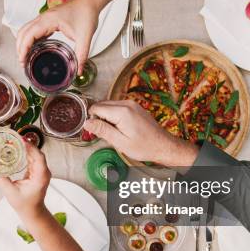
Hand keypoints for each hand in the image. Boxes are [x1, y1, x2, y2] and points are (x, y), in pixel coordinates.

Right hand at [0, 141, 50, 219]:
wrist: (32, 211)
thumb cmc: (25, 204)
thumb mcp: (11, 193)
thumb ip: (2, 180)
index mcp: (40, 176)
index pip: (38, 157)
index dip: (31, 147)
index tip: (21, 140)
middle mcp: (43, 172)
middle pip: (37, 153)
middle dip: (26, 144)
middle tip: (14, 137)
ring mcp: (41, 171)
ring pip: (35, 154)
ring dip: (25, 147)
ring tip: (14, 140)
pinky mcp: (37, 171)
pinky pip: (32, 158)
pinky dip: (25, 152)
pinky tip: (17, 148)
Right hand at [16, 0, 98, 73]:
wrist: (89, 0)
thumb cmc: (86, 13)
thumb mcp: (85, 37)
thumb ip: (82, 55)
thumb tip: (79, 71)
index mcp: (49, 20)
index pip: (29, 35)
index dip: (23, 49)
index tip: (22, 62)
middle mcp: (43, 18)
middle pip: (23, 32)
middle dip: (19, 48)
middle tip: (23, 63)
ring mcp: (44, 18)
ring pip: (26, 30)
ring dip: (23, 43)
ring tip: (25, 58)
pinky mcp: (48, 20)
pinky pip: (34, 30)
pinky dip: (30, 40)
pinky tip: (34, 49)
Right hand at [84, 100, 198, 166]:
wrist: (163, 146)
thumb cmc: (144, 147)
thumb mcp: (120, 142)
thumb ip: (102, 130)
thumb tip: (87, 123)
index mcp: (122, 112)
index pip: (96, 108)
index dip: (92, 119)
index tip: (95, 131)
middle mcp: (127, 103)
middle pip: (102, 105)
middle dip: (98, 118)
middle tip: (104, 134)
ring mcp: (132, 104)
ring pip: (109, 106)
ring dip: (106, 117)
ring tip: (114, 132)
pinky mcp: (135, 107)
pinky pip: (117, 107)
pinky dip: (114, 116)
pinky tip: (120, 128)